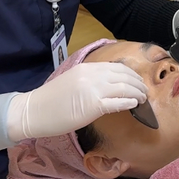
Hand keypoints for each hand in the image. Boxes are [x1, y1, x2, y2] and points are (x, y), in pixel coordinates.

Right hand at [6, 62, 147, 141]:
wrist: (33, 111)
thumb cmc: (50, 100)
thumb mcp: (73, 81)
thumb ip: (91, 79)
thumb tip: (109, 85)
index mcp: (87, 68)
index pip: (117, 67)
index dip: (132, 74)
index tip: (138, 81)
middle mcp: (92, 75)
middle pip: (125, 75)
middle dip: (138, 83)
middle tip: (145, 91)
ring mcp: (93, 89)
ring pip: (125, 88)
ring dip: (137, 93)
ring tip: (143, 99)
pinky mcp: (93, 106)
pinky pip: (118, 102)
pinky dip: (129, 103)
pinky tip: (134, 105)